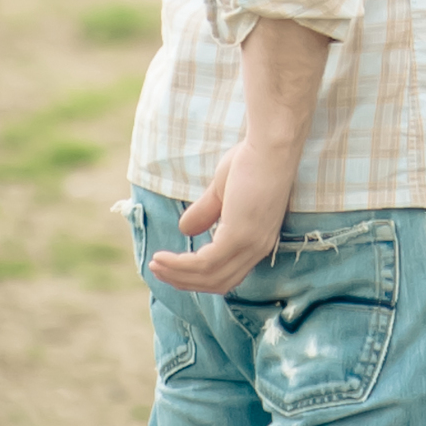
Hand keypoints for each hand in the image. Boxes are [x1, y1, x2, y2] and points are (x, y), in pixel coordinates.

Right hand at [150, 139, 298, 294]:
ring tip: (155, 265)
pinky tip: (163, 256)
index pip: (228, 274)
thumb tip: (185, 229)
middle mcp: (257, 248)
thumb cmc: (253, 159)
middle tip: (159, 270)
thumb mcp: (223, 190)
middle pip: (218, 282)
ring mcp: (250, 244)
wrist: (270, 143)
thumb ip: (208, 211)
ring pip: (209, 276)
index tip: (174, 269)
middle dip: (185, 281)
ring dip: (178, 274)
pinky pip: (204, 263)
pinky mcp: (240, 236)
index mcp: (257, 240)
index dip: (200, 277)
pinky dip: (180, 264)